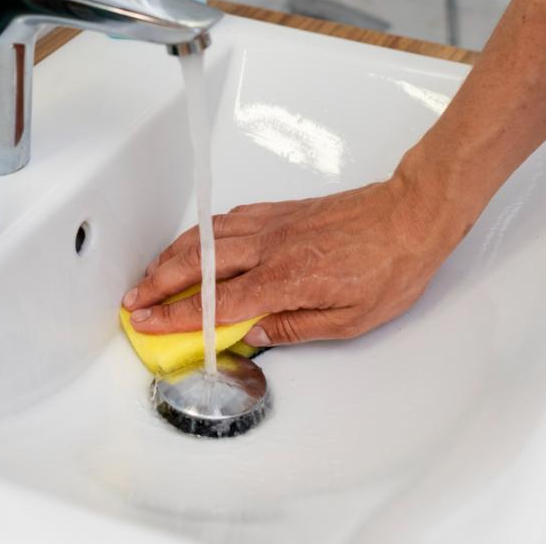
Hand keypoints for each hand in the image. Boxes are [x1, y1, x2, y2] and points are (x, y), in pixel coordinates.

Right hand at [120, 162, 472, 346]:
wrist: (413, 214)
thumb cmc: (391, 265)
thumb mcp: (351, 320)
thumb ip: (295, 328)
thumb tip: (256, 336)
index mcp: (284, 279)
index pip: (215, 302)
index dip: (175, 314)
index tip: (146, 320)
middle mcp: (270, 246)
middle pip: (197, 263)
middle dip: (157, 281)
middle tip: (133, 298)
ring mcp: (272, 223)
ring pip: (207, 236)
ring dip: (172, 255)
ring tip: (151, 272)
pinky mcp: (280, 210)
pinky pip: (228, 220)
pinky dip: (202, 232)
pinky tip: (196, 242)